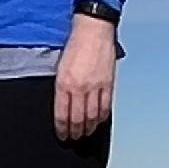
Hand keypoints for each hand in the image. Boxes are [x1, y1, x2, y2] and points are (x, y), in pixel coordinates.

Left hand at [54, 19, 115, 144]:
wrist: (93, 29)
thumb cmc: (75, 45)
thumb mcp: (60, 67)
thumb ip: (61, 87)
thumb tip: (62, 106)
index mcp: (63, 83)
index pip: (62, 115)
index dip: (62, 129)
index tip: (62, 135)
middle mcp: (79, 87)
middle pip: (77, 119)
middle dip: (74, 132)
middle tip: (73, 138)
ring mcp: (95, 86)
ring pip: (92, 117)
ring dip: (88, 128)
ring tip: (84, 133)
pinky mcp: (108, 83)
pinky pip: (105, 107)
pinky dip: (101, 118)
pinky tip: (97, 121)